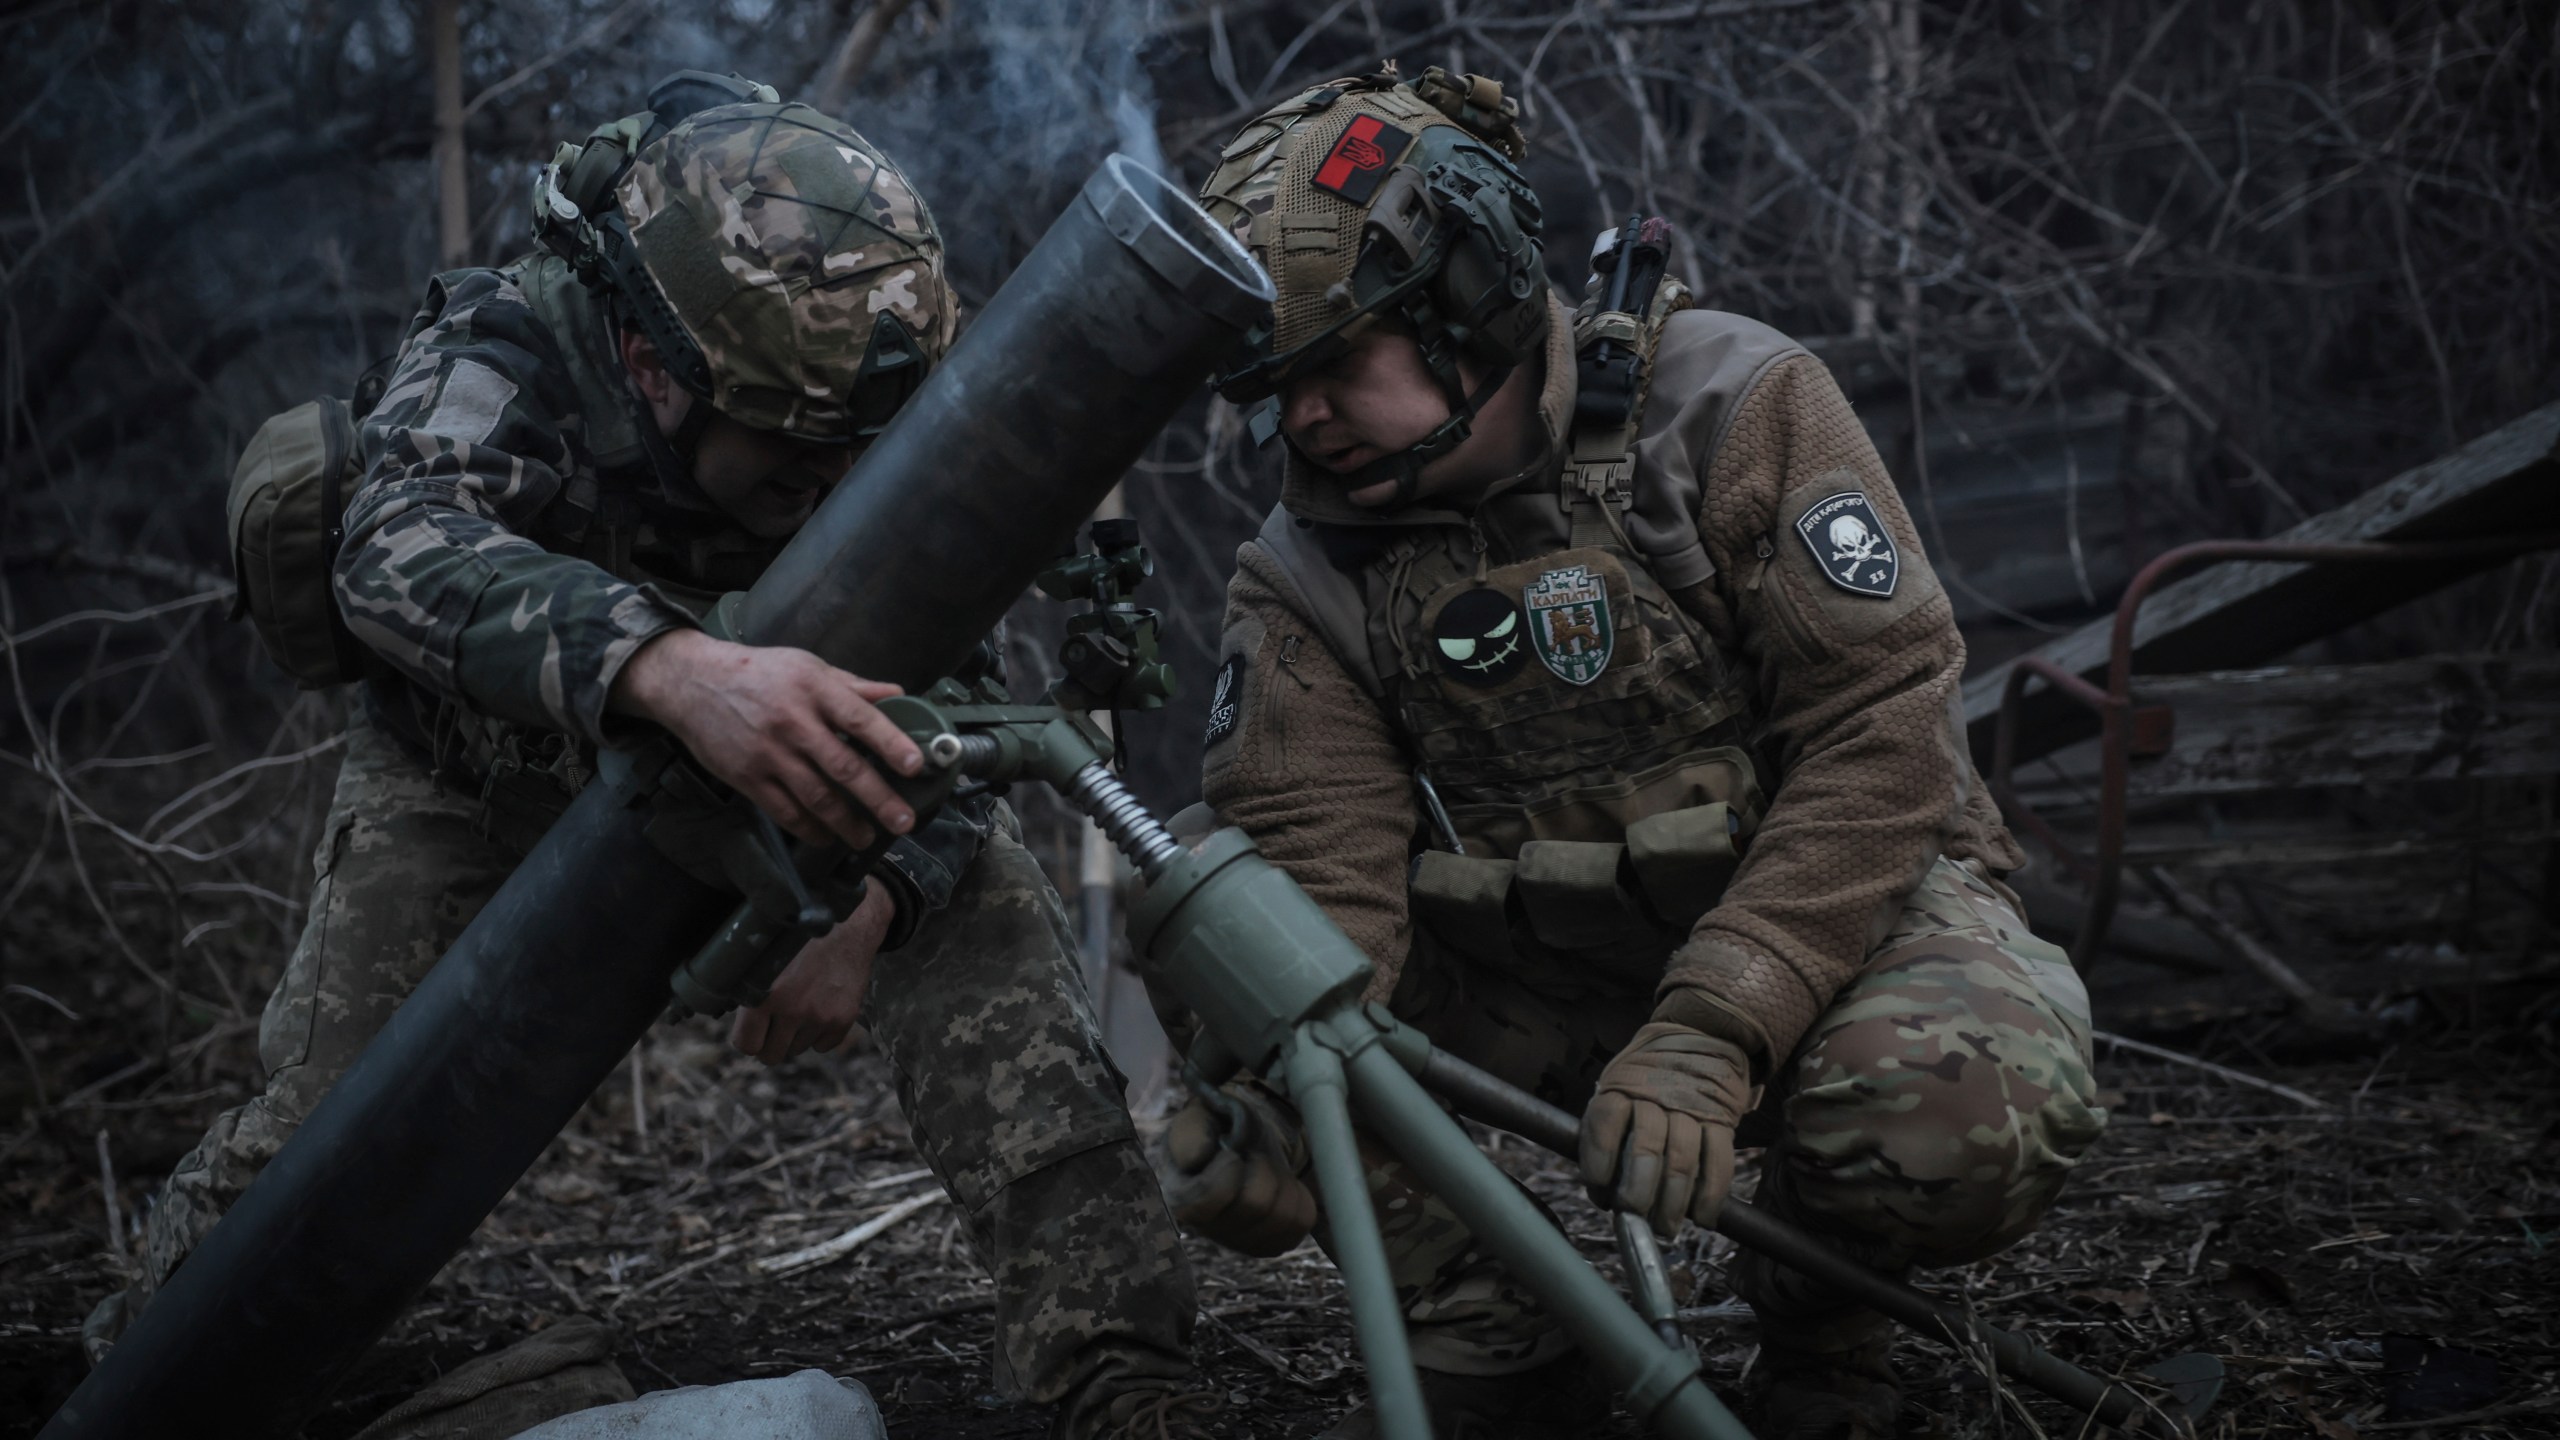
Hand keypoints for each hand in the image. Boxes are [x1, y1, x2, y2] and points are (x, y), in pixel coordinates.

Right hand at [610, 628, 922, 846]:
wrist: (693, 684)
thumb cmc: (757, 673)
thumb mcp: (807, 666)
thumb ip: (853, 686)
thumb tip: (898, 693)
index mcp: (814, 689)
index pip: (860, 719)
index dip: (890, 743)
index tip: (914, 765)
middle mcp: (793, 722)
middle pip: (843, 767)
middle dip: (878, 799)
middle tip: (903, 821)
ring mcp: (769, 753)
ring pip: (816, 797)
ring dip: (847, 823)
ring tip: (867, 837)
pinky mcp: (747, 777)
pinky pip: (785, 811)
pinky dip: (809, 829)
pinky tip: (827, 837)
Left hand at [729, 882, 894, 1063]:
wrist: (847, 927)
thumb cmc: (800, 940)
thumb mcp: (765, 960)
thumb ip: (751, 993)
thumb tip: (738, 1022)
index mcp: (764, 996)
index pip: (746, 1046)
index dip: (748, 1038)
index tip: (754, 1030)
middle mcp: (792, 1010)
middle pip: (772, 1055)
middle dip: (770, 1042)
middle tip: (775, 1024)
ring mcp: (820, 1017)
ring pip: (798, 1049)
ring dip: (796, 1034)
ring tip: (802, 1005)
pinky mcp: (843, 1019)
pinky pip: (823, 1046)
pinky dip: (819, 1034)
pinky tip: (820, 1008)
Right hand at [1153, 1089, 1317, 1256]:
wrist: (1246, 1142)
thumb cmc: (1219, 1128)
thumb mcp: (1200, 1118)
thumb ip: (1190, 1133)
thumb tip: (1196, 1158)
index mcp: (1180, 1199)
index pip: (1209, 1197)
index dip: (1230, 1166)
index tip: (1232, 1149)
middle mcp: (1208, 1230)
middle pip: (1255, 1204)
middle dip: (1262, 1168)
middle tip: (1252, 1155)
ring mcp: (1241, 1243)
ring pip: (1282, 1216)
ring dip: (1283, 1181)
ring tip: (1267, 1169)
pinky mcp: (1271, 1244)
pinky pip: (1301, 1220)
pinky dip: (1298, 1195)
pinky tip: (1280, 1185)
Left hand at [1581, 1022, 1751, 1234]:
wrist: (1701, 1036)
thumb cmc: (1648, 1078)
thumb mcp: (1618, 1085)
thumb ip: (1610, 1129)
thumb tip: (1603, 1191)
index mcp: (1622, 1086)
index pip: (1604, 1123)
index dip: (1599, 1162)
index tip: (1599, 1193)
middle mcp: (1656, 1095)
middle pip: (1645, 1149)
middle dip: (1637, 1193)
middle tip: (1633, 1218)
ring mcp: (1692, 1107)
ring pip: (1681, 1160)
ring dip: (1673, 1203)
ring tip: (1665, 1228)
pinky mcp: (1722, 1120)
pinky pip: (1719, 1161)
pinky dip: (1711, 1195)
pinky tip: (1702, 1217)